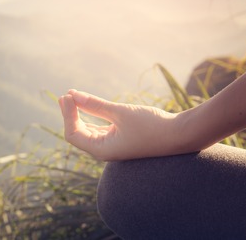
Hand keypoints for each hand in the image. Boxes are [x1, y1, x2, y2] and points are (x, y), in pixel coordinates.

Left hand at [58, 89, 183, 160]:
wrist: (180, 135)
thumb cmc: (151, 125)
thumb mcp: (121, 112)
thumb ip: (95, 104)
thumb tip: (72, 95)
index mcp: (102, 150)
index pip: (73, 134)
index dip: (67, 115)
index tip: (67, 95)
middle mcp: (105, 150)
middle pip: (78, 133)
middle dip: (70, 114)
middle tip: (65, 95)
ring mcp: (113, 145)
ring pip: (88, 131)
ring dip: (80, 114)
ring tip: (72, 97)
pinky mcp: (120, 138)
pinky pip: (99, 128)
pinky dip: (92, 116)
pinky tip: (87, 105)